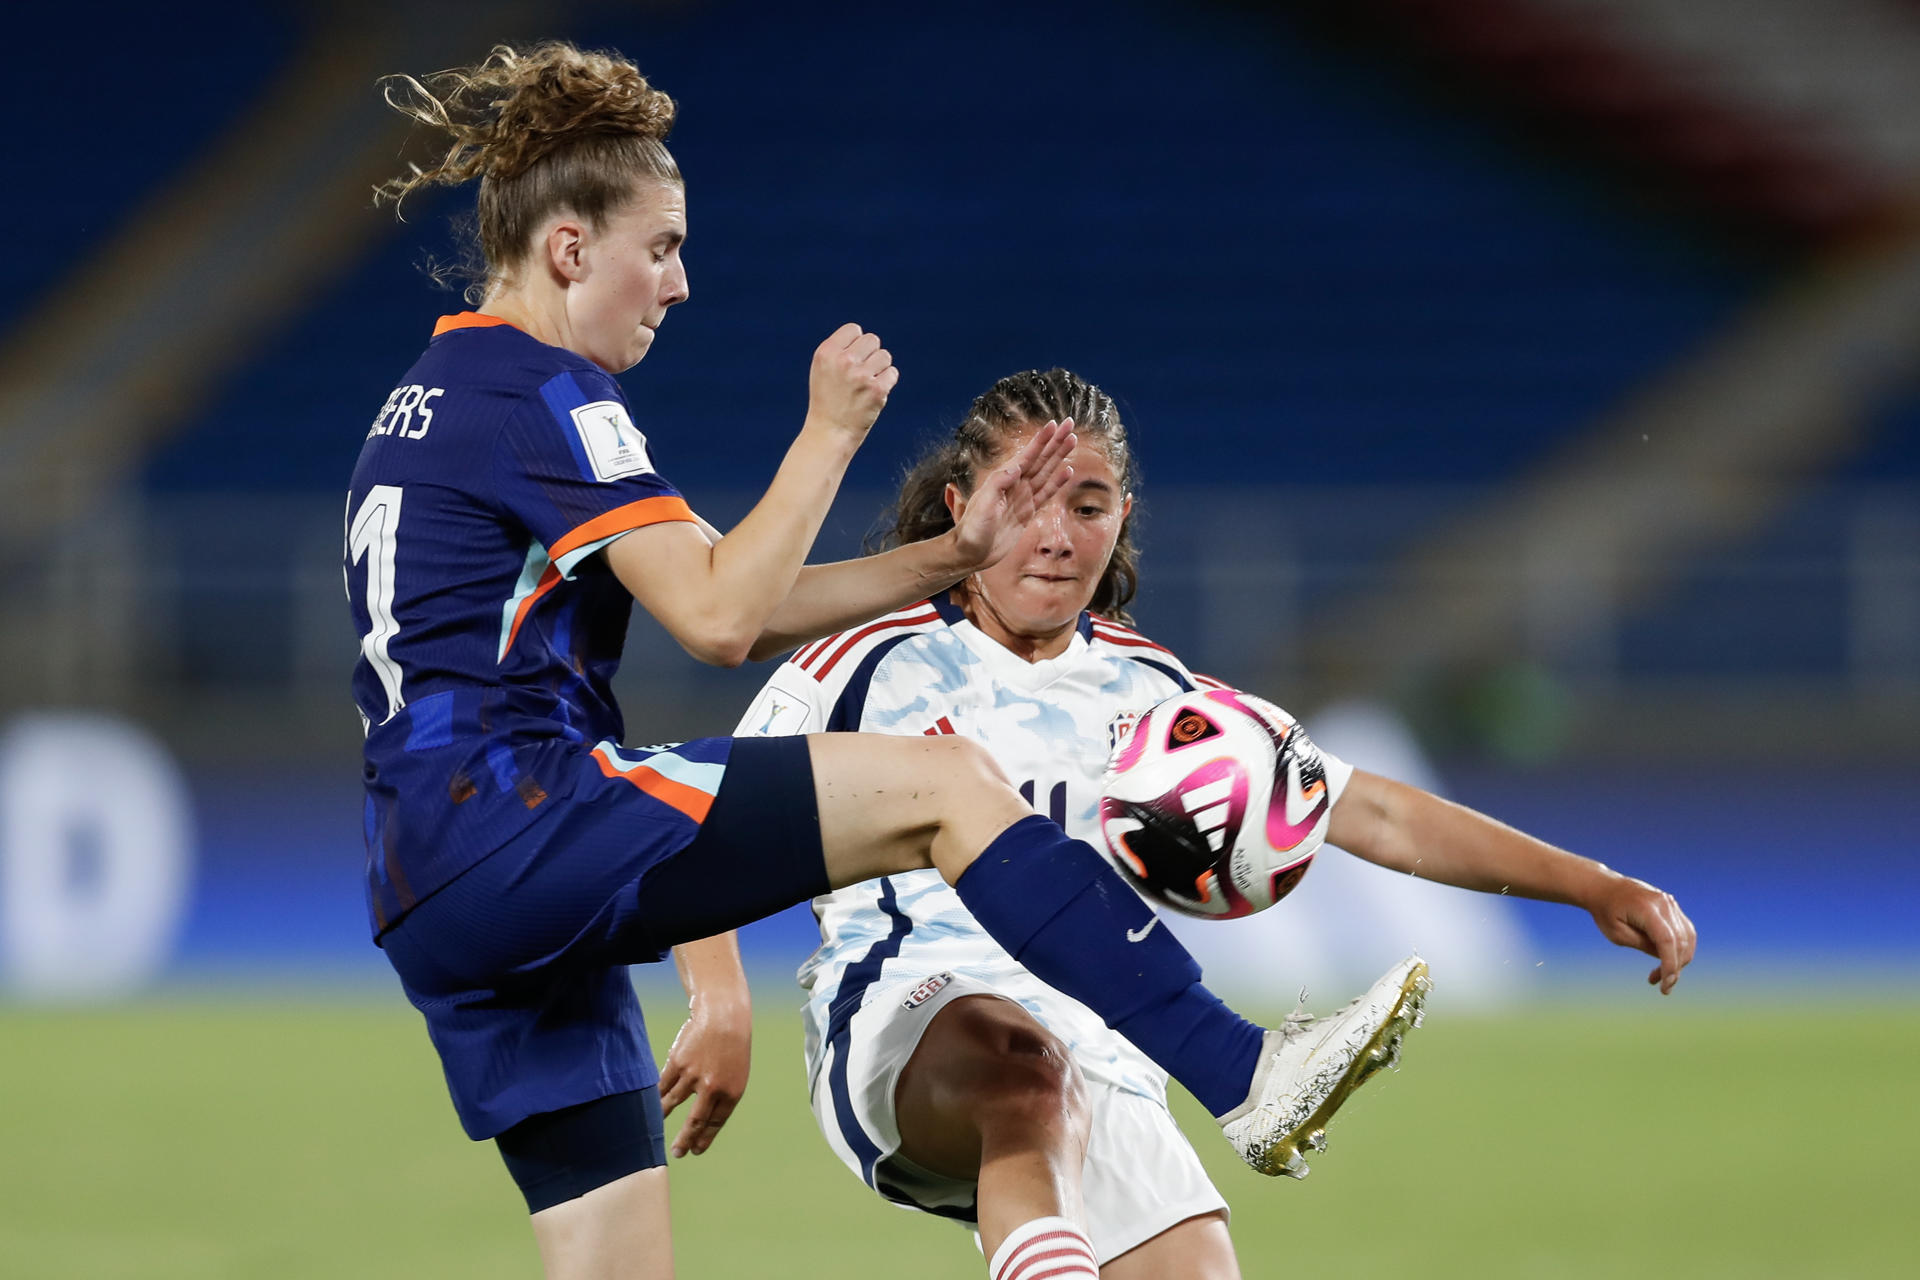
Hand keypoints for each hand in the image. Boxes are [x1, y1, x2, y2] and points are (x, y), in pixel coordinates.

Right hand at [658, 995, 751, 1156]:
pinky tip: (653, 1102)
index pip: (715, 1123)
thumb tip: (701, 1120)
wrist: (723, 1016)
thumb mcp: (736, 1073)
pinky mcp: (677, 1063)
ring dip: (663, 1116)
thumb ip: (720, 1096)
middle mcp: (712, 1087)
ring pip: (673, 1103)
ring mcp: (693, 1076)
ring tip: (657, 1125)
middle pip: (694, 1122)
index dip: (704, 1139)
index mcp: (732, 1092)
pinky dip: (657, 1095)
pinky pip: (663, 1085)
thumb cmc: (732, 1046)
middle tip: (677, 1153)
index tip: (696, 1151)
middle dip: (685, 1140)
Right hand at [806, 323, 898, 440]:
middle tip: (861, 374)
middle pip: (872, 340)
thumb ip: (840, 349)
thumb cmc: (827, 400)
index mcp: (827, 352)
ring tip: (866, 384)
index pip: (854, 330)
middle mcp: (843, 361)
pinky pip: (892, 373)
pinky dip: (887, 382)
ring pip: (885, 356)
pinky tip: (874, 393)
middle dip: (870, 355)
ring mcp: (861, 375)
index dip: (856, 344)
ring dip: (880, 368)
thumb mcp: (823, 369)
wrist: (830, 433)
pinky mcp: (877, 390)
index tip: (852, 360)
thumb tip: (864, 336)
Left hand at [949, 419, 1077, 568]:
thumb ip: (999, 483)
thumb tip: (1016, 466)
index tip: (1053, 424)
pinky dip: (1057, 482)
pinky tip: (1067, 471)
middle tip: (1069, 424)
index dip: (1041, 440)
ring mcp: (1023, 498)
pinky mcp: (1028, 513)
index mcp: (1004, 479)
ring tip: (1072, 440)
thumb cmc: (972, 527)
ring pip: (1046, 473)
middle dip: (1055, 442)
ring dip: (1059, 456)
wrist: (971, 552)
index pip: (1027, 455)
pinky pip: (1046, 493)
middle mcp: (1015, 485)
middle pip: (1040, 459)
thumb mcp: (983, 504)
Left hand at [1587, 874, 1696, 993]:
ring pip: (1688, 937)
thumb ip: (1643, 945)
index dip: (1670, 965)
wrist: (1604, 887)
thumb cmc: (1606, 912)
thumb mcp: (1617, 934)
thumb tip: (1666, 958)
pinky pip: (1685, 929)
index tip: (1666, 986)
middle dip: (1675, 967)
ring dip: (1680, 959)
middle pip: (1680, 941)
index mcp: (1646, 908)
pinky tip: (1668, 959)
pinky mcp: (1672, 906)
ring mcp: (1670, 903)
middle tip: (1662, 985)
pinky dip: (1681, 947)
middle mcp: (1663, 903)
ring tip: (1662, 974)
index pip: (1667, 940)